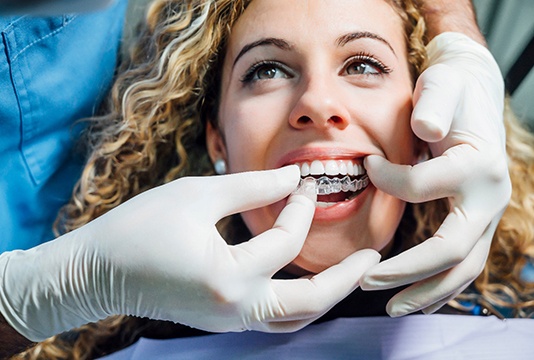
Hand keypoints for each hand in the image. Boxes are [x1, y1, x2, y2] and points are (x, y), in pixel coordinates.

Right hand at [0, 166, 379, 340]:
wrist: (95, 272)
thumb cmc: (139, 228)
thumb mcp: (198, 195)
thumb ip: (251, 187)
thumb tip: (292, 177)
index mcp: (230, 276)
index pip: (285, 240)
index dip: (299, 205)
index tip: (304, 180)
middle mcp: (236, 309)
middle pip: (310, 303)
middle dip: (346, 279)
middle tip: (373, 257)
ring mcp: (229, 321)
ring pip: (294, 319)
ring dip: (326, 295)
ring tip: (349, 273)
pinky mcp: (222, 321)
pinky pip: (273, 318)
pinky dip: (297, 300)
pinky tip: (305, 277)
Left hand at [360, 32, 510, 315]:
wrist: (474, 93)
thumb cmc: (451, 90)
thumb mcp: (443, 85)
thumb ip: (435, 105)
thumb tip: (426, 130)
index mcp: (478, 165)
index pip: (423, 187)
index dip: (388, 181)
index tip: (365, 167)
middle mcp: (490, 197)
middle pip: (452, 250)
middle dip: (406, 272)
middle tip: (365, 281)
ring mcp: (486, 214)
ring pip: (462, 268)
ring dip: (425, 292)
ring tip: (391, 308)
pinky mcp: (475, 222)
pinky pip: (461, 263)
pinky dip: (437, 284)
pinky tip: (412, 295)